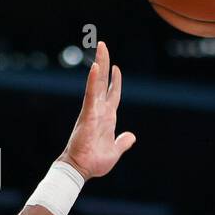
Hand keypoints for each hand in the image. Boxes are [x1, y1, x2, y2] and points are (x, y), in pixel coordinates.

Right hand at [57, 41, 135, 180]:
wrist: (82, 169)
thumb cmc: (95, 161)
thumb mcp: (115, 150)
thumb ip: (123, 142)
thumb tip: (132, 136)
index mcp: (107, 118)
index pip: (112, 94)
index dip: (115, 81)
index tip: (116, 68)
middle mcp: (99, 110)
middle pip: (103, 82)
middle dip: (105, 63)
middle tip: (103, 45)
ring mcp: (93, 111)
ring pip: (97, 83)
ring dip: (100, 64)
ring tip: (101, 47)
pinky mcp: (87, 115)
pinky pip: (91, 95)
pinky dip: (93, 81)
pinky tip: (96, 67)